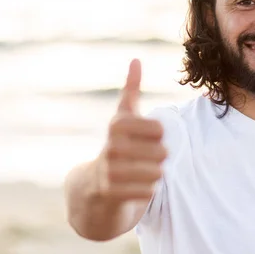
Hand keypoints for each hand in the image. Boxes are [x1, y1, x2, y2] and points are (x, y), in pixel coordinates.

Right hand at [96, 58, 166, 201]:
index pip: (157, 127)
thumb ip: (131, 90)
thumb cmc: (116, 147)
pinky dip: (149, 190)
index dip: (161, 132)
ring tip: (151, 171)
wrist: (92, 189)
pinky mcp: (110, 194)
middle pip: (160, 151)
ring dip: (157, 173)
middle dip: (162, 155)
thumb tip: (136, 59)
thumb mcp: (123, 119)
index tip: (157, 134)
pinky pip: (146, 191)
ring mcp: (109, 172)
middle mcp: (111, 148)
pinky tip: (144, 187)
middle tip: (157, 156)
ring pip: (155, 172)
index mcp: (117, 126)